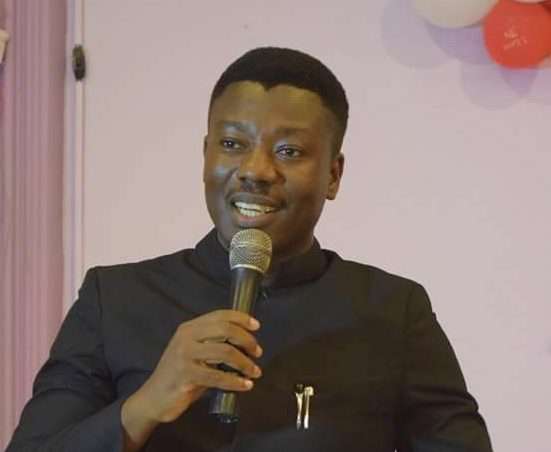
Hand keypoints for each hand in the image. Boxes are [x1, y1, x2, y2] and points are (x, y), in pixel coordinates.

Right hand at [126, 310, 262, 423]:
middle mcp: (187, 336)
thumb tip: (245, 342)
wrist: (153, 398)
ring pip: (225, 352)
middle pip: (225, 329)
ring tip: (255, 372)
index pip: (220, 315)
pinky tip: (245, 385)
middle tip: (257, 352)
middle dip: (247, 340)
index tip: (256, 326)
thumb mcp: (195, 353)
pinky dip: (235, 381)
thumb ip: (214, 343)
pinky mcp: (186, 375)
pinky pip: (218, 376)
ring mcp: (185, 355)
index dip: (241, 318)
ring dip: (245, 363)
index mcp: (190, 327)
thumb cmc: (179, 375)